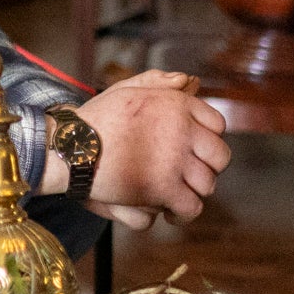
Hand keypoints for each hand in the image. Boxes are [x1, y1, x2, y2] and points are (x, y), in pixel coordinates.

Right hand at [43, 71, 230, 224]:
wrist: (73, 146)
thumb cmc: (97, 119)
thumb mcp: (127, 89)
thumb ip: (159, 82)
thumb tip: (188, 80)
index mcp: (177, 105)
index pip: (217, 124)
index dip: (208, 140)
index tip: (196, 150)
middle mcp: (182, 131)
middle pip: (220, 157)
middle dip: (208, 168)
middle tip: (191, 175)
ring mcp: (175, 161)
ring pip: (208, 185)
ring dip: (195, 192)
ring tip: (180, 195)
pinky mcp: (163, 189)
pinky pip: (190, 207)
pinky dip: (183, 214)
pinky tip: (171, 213)